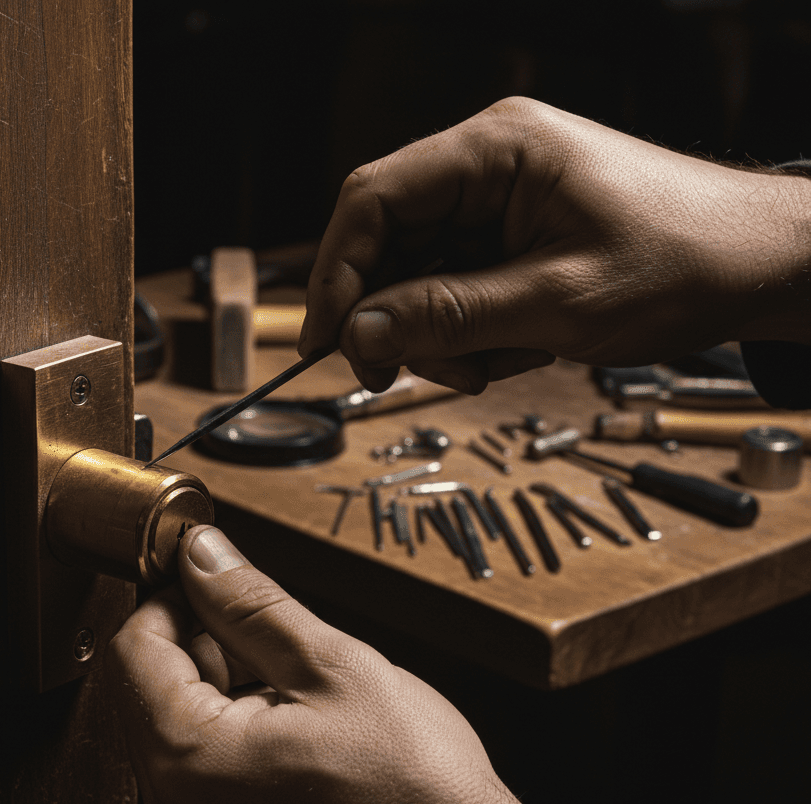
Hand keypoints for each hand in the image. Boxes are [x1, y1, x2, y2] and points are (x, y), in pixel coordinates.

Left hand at [109, 525, 552, 803]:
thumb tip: (202, 556)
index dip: (169, 601)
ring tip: (296, 696)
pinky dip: (229, 753)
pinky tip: (294, 744)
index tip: (210, 584)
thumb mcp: (334, 665)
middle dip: (198, 652)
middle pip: (147, 701)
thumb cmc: (417, 786)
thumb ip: (251, 604)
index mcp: (190, 762)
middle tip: (269, 638)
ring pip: (174, 747)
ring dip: (217, 702)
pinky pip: (199, 795)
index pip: (133, 652)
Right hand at [300, 96, 810, 393]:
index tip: (325, 339)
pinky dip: (471, 335)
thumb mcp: (555, 302)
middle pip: (389, 243)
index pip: (373, 200)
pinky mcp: (512, 240)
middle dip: (394, 317)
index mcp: (494, 151)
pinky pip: (456, 292)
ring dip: (441, 336)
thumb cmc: (681, 261)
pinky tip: (515, 351)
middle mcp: (486, 169)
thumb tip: (360, 333)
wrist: (756, 266)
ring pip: (418, 278)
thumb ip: (448, 316)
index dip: (335, 273)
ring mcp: (498, 206)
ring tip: (495, 363)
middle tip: (403, 373)